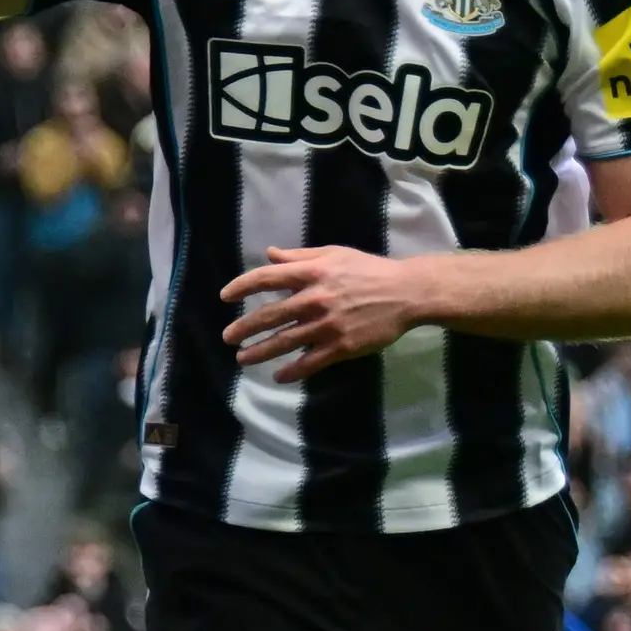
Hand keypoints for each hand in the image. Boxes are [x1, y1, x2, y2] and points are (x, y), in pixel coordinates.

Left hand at [220, 246, 431, 381]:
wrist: (405, 294)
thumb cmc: (368, 270)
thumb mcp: (334, 254)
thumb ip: (300, 257)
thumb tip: (270, 254)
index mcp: (312, 273)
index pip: (266, 278)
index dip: (241, 287)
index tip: (225, 297)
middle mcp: (315, 299)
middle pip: (270, 315)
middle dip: (244, 328)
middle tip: (228, 337)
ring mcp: (327, 325)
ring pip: (285, 342)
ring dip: (260, 352)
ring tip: (243, 359)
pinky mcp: (341, 346)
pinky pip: (310, 362)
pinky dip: (292, 371)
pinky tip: (278, 376)